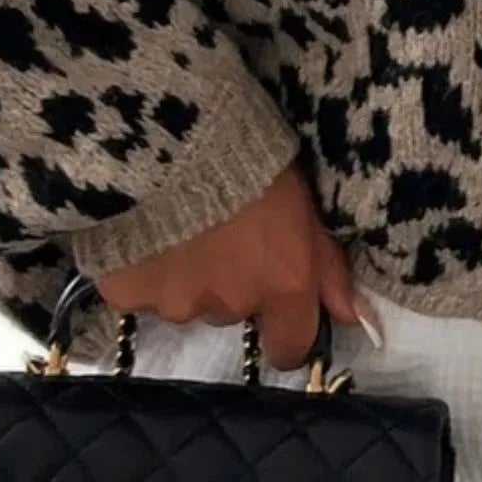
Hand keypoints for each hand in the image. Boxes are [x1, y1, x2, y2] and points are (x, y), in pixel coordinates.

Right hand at [96, 164, 362, 369]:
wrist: (168, 135)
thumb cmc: (248, 151)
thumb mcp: (301, 197)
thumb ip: (326, 265)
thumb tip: (356, 319)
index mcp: (282, 283)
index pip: (291, 346)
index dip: (283, 328)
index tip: (273, 299)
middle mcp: (231, 305)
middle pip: (232, 311)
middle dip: (228, 280)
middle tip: (218, 227)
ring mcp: (176, 304)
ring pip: (184, 298)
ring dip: (184, 270)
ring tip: (176, 214)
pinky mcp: (125, 295)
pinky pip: (136, 289)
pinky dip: (140, 266)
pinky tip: (140, 221)